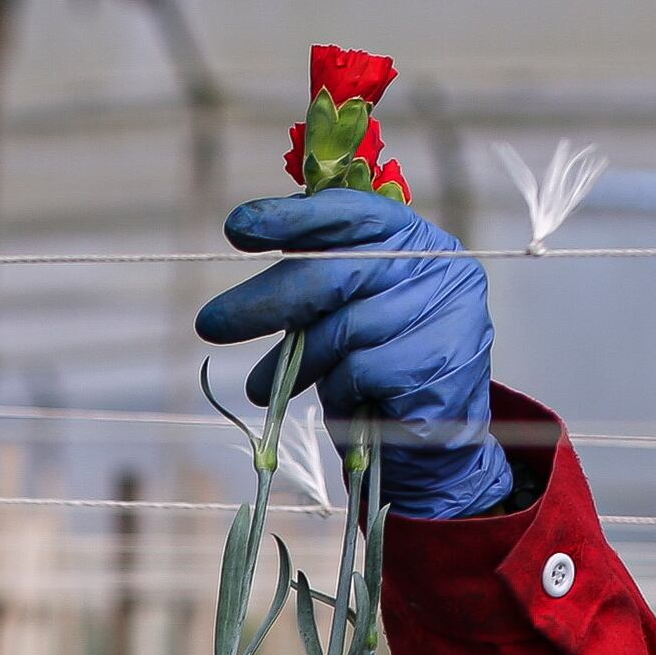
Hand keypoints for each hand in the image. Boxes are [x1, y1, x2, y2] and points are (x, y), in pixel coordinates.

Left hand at [193, 187, 514, 519]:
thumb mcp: (347, 307)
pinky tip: (335, 402)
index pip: (348, 212)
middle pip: (334, 272)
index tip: (236, 227)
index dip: (291, 218)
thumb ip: (317, 271)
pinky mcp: (439, 364)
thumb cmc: (378, 362)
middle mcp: (435, 265)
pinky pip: (359, 371)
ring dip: (294, 362)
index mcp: (410, 237)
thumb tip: (247, 231)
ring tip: (260, 386)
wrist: (434, 441)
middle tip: (211, 323)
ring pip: (341, 330)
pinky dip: (336, 389)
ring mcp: (444, 313)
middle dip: (266, 300)